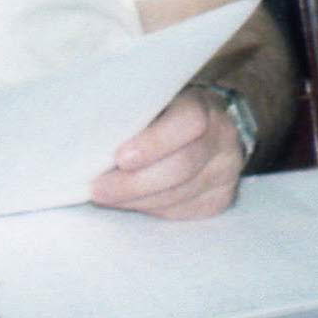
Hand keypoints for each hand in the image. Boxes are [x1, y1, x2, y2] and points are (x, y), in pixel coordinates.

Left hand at [88, 89, 243, 220]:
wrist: (210, 131)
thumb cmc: (167, 117)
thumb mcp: (156, 105)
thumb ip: (135, 119)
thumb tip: (92, 145)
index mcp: (204, 107)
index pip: (189, 121)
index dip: (155, 142)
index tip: (120, 157)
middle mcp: (223, 139)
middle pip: (181, 167)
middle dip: (134, 183)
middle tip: (98, 189)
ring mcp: (225, 171)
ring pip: (178, 195)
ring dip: (137, 200)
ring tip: (107, 197)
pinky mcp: (220, 200)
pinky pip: (181, 212)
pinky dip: (151, 210)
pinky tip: (133, 203)